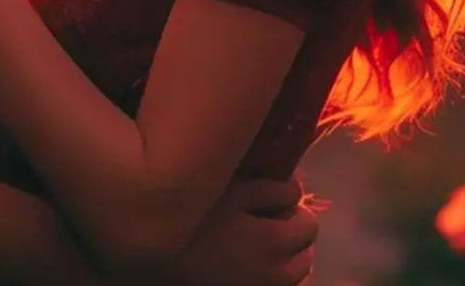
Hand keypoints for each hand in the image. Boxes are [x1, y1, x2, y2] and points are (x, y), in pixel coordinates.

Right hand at [173, 178, 316, 285]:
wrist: (153, 259)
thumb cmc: (191, 219)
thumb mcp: (231, 192)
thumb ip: (270, 189)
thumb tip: (297, 187)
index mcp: (277, 242)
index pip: (310, 225)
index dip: (293, 210)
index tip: (271, 203)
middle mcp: (278, 275)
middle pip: (304, 256)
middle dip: (290, 239)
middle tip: (261, 224)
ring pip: (290, 278)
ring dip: (281, 261)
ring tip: (250, 247)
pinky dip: (265, 277)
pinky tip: (239, 264)